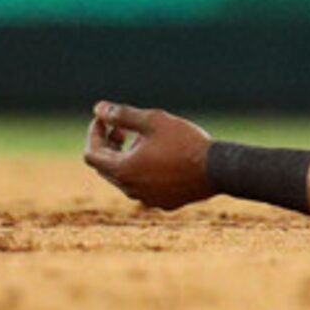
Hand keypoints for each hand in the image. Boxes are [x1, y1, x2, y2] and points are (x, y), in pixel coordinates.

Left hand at [85, 102, 215, 210]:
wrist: (217, 169)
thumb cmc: (185, 142)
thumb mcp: (154, 121)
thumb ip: (123, 115)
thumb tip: (99, 108)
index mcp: (123, 170)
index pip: (92, 153)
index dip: (94, 132)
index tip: (105, 118)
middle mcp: (129, 189)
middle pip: (105, 167)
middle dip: (108, 145)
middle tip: (122, 128)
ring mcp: (146, 198)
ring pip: (124, 178)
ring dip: (126, 158)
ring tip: (146, 140)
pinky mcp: (162, 202)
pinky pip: (144, 186)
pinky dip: (143, 171)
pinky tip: (163, 158)